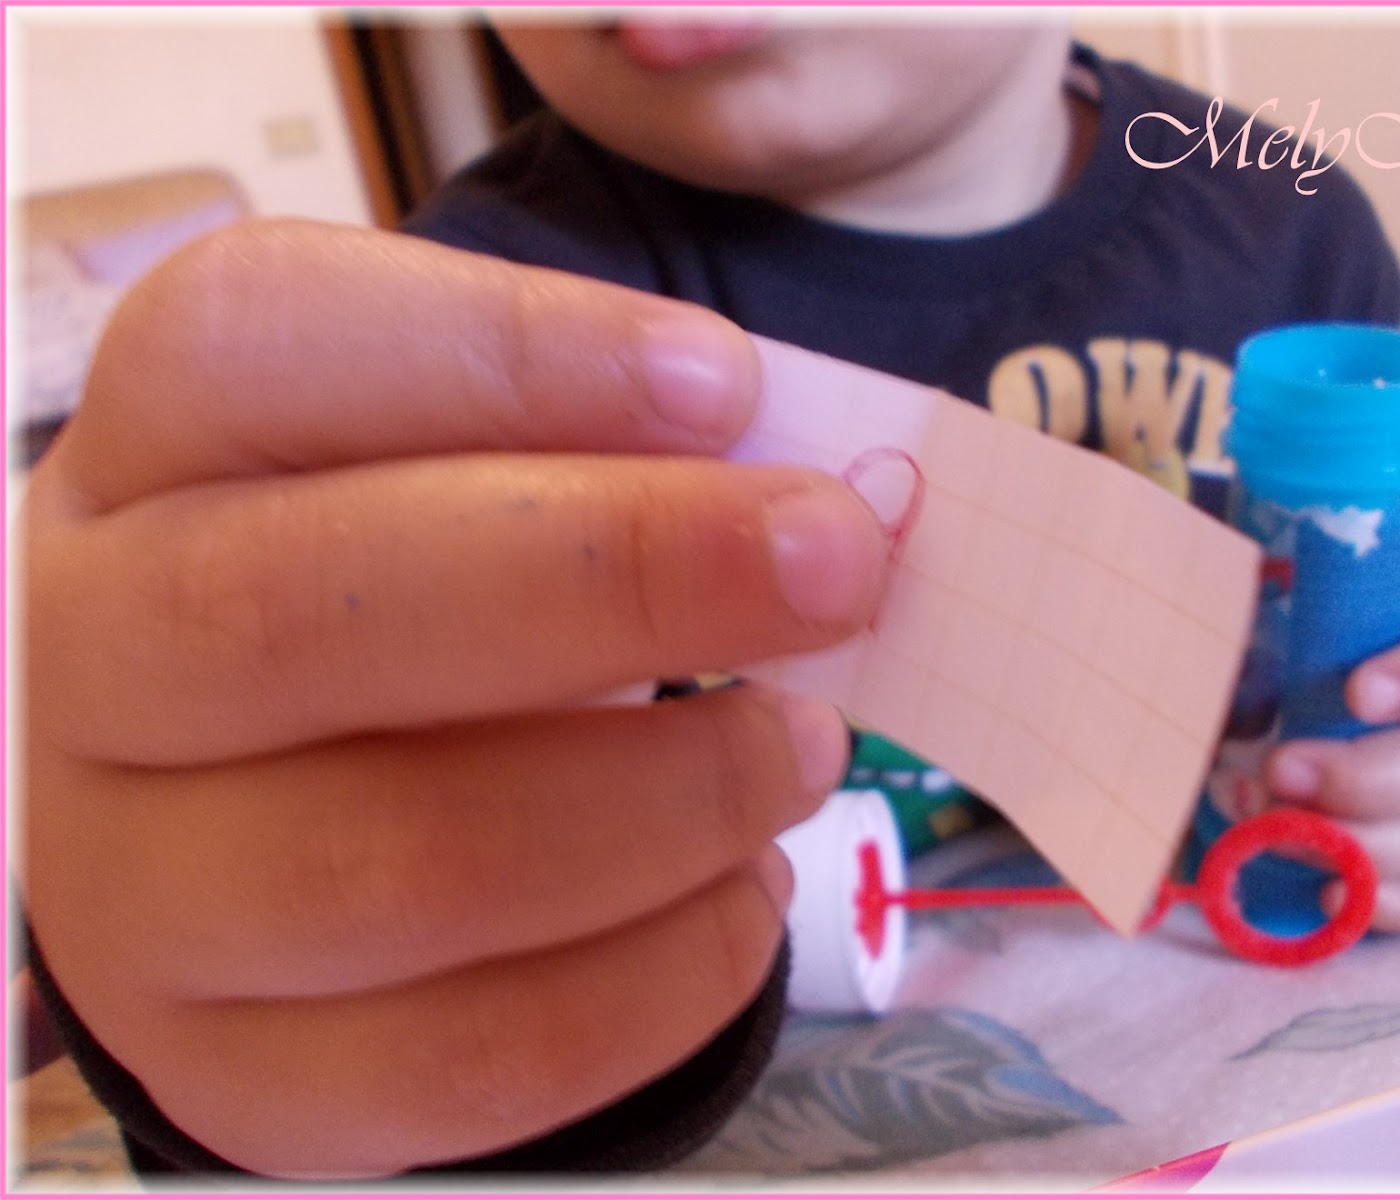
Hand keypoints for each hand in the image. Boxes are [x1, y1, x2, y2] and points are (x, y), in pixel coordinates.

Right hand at [22, 220, 888, 1176]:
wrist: (251, 801)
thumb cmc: (397, 586)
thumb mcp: (462, 467)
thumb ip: (598, 451)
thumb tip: (804, 512)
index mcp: (146, 452)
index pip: (258, 345)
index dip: (508, 355)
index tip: (727, 383)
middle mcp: (89, 663)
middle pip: (299, 612)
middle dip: (619, 576)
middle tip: (833, 561)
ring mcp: (136, 891)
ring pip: (400, 865)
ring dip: (671, 798)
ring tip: (798, 746)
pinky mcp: (237, 1069)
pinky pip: (469, 1057)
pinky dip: (663, 973)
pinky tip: (741, 890)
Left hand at [1265, 584, 1399, 932]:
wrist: (1282, 710)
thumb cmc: (1285, 652)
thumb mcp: (1271, 626)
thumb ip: (1263, 639)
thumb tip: (1241, 691)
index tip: (1359, 693)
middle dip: (1368, 777)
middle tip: (1282, 772)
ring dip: (1360, 842)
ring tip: (1274, 831)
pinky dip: (1385, 901)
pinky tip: (1325, 896)